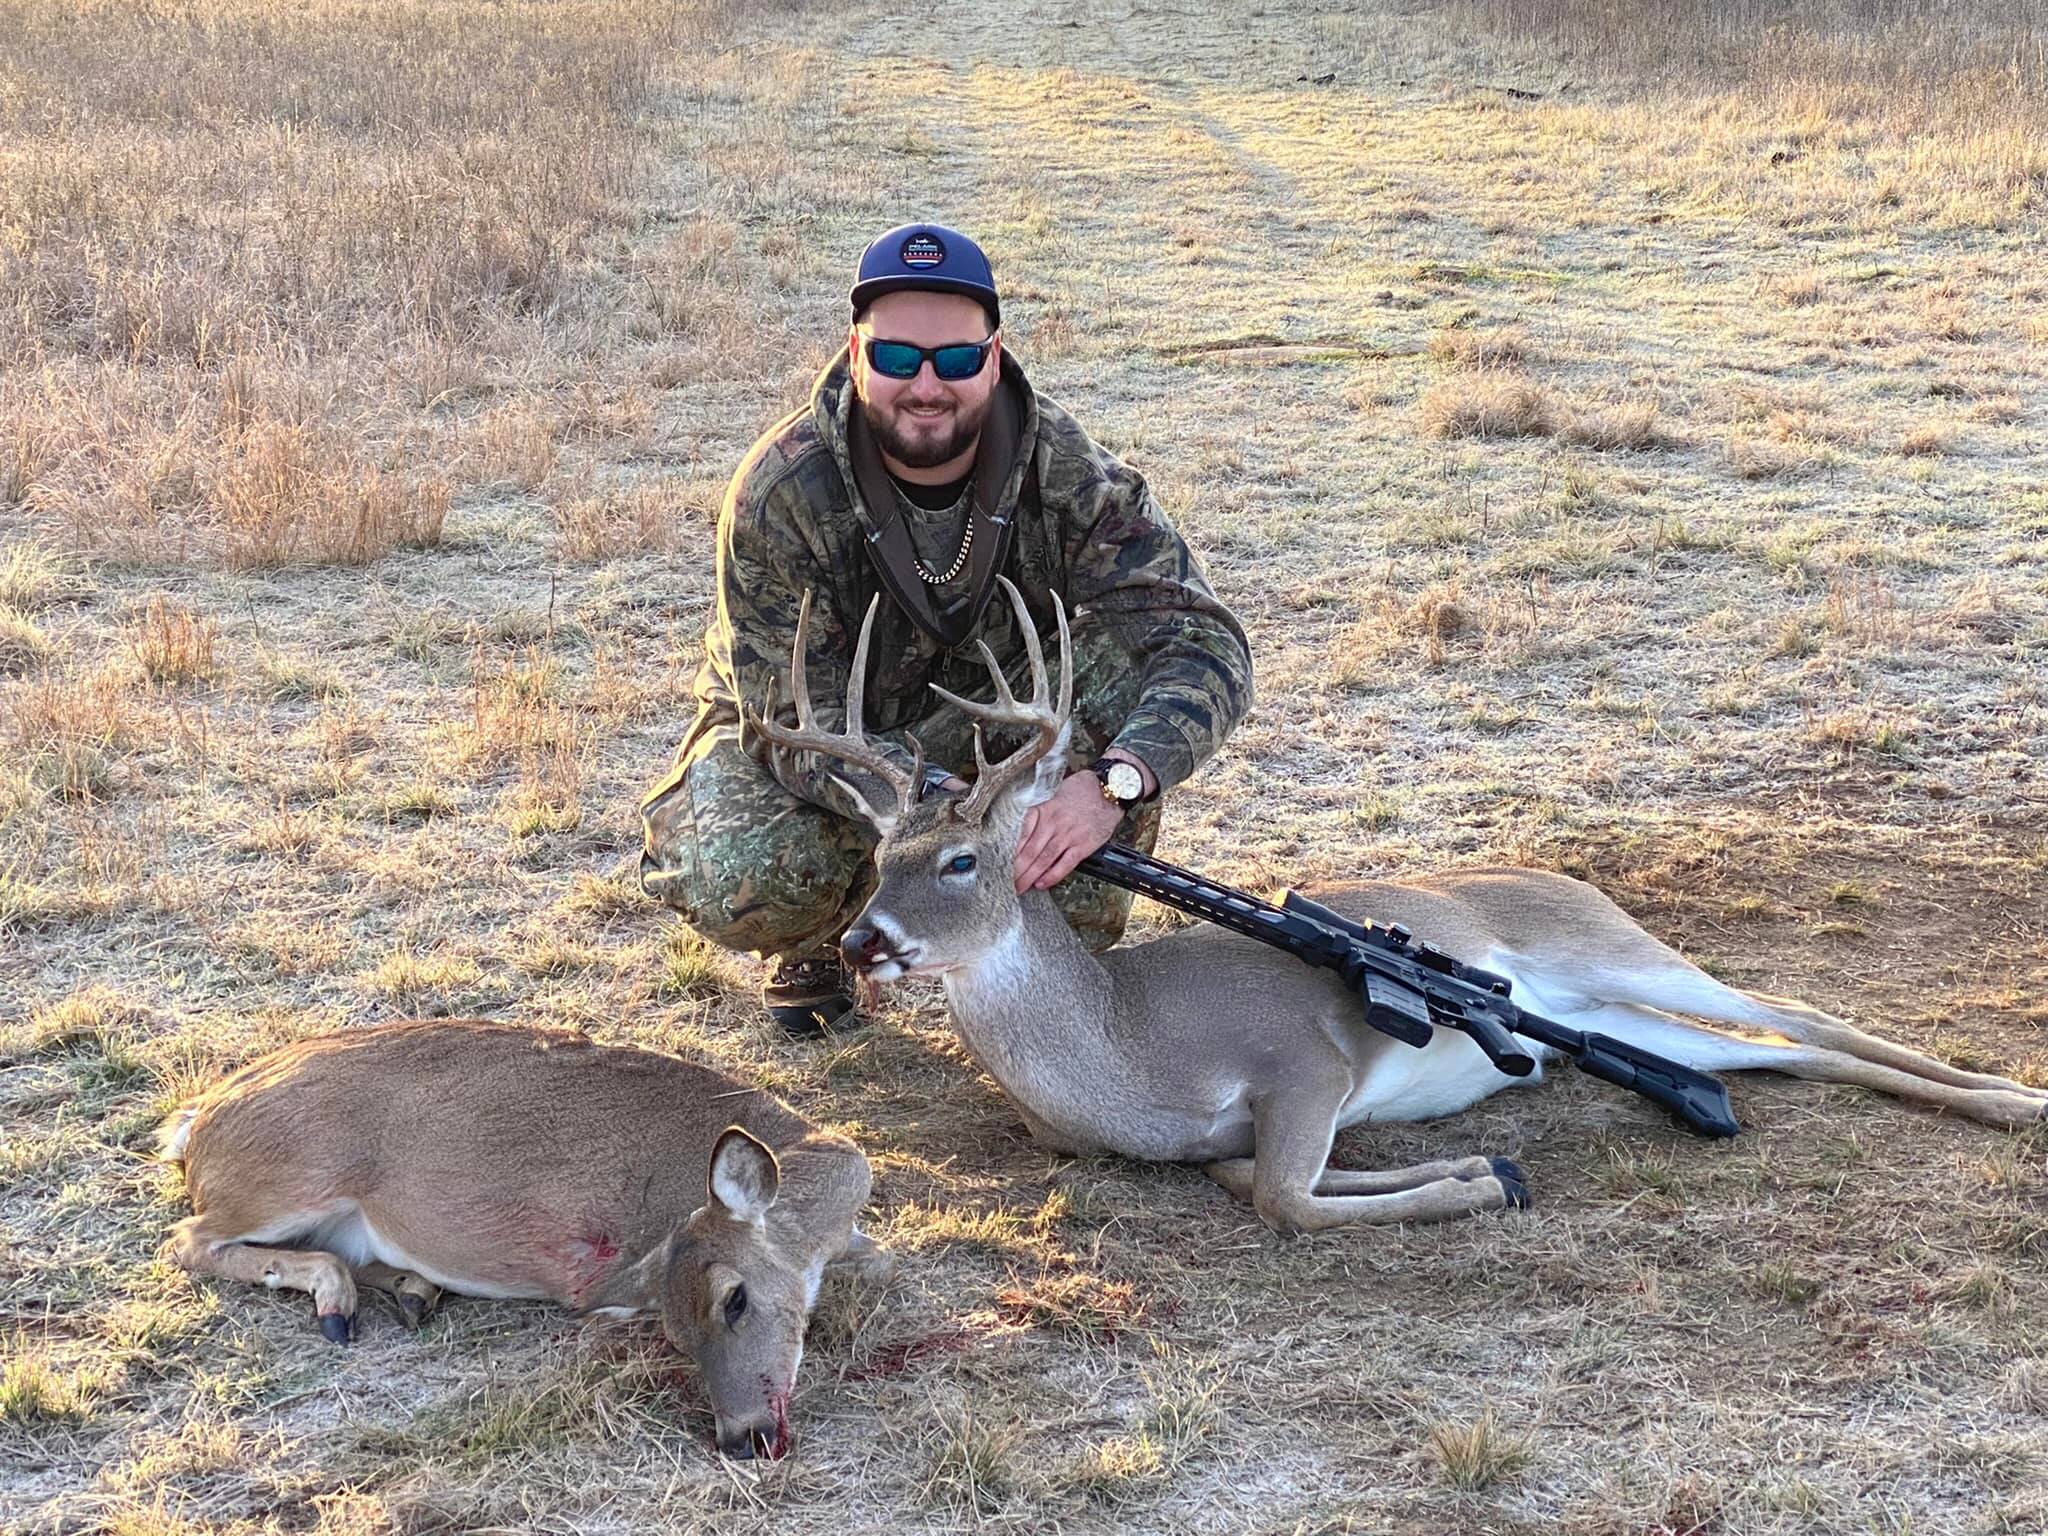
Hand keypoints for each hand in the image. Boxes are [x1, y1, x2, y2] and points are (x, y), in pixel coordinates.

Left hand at [1014, 772, 1123, 892]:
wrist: (1110, 790)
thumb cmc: (1082, 791)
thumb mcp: (1053, 794)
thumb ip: (1039, 812)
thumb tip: (1024, 832)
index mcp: (1043, 810)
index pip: (1021, 836)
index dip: (1010, 853)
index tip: (1002, 864)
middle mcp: (1054, 823)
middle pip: (1029, 851)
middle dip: (1016, 870)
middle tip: (1007, 882)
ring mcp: (1068, 835)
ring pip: (1043, 860)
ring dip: (1029, 876)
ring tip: (1020, 887)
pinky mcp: (1083, 845)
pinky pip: (1064, 864)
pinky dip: (1052, 876)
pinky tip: (1041, 883)